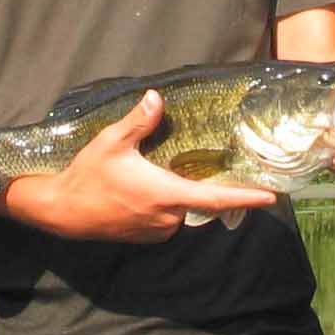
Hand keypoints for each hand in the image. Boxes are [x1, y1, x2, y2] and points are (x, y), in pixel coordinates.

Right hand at [0, 90, 283, 242]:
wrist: (61, 211)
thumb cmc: (88, 175)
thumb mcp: (111, 142)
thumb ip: (138, 121)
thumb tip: (156, 98)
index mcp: (165, 194)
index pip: (216, 198)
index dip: (246, 197)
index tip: (273, 196)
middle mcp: (167, 218)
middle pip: (200, 200)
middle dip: (208, 183)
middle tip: (218, 164)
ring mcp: (157, 230)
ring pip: (183, 208)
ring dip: (183, 192)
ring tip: (168, 171)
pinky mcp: (147, 236)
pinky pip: (169, 218)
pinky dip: (168, 203)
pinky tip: (150, 186)